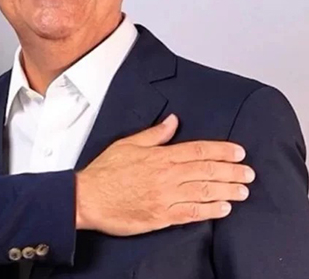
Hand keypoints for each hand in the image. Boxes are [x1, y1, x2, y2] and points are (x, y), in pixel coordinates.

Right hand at [75, 114, 254, 235]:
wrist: (88, 198)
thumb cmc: (105, 171)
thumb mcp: (127, 144)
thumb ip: (154, 134)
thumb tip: (173, 121)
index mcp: (160, 156)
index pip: (199, 150)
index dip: (222, 150)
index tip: (238, 152)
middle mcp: (167, 175)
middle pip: (207, 170)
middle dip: (231, 171)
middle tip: (248, 172)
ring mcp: (166, 197)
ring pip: (205, 191)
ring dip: (227, 190)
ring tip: (243, 190)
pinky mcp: (162, 216)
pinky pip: (192, 213)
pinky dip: (210, 210)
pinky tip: (224, 208)